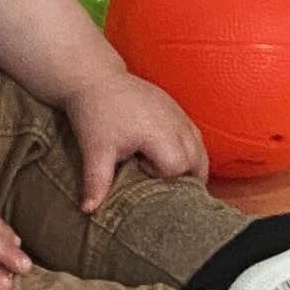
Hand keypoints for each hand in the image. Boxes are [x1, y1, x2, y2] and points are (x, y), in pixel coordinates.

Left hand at [64, 72, 208, 213]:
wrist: (96, 78)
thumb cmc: (95, 113)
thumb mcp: (95, 150)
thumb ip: (97, 182)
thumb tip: (89, 211)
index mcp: (159, 133)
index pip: (178, 168)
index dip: (161, 177)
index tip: (139, 169)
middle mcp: (175, 123)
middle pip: (198, 161)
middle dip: (182, 175)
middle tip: (156, 177)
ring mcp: (178, 113)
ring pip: (201, 148)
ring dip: (189, 164)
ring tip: (163, 170)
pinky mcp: (176, 108)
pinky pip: (194, 134)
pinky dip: (188, 149)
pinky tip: (165, 153)